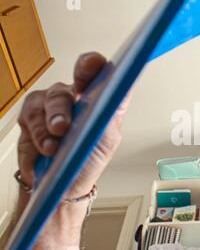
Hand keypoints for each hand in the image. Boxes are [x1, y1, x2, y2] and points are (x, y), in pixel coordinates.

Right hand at [17, 52, 132, 197]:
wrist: (67, 185)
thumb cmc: (89, 157)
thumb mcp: (108, 137)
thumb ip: (114, 110)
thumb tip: (124, 88)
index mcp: (91, 96)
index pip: (91, 70)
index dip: (90, 64)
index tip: (93, 64)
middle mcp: (68, 97)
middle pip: (60, 91)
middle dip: (58, 110)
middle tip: (61, 128)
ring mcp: (46, 108)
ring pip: (38, 106)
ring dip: (43, 131)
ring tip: (51, 149)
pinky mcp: (29, 122)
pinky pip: (25, 125)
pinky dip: (33, 144)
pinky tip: (43, 155)